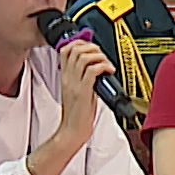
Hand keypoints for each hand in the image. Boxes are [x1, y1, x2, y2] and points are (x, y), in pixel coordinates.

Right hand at [27, 40, 115, 174]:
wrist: (72, 131)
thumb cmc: (77, 114)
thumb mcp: (76, 91)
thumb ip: (82, 78)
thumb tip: (96, 68)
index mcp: (65, 76)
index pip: (66, 49)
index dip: (80, 43)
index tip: (92, 48)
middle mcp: (68, 77)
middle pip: (75, 48)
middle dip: (92, 47)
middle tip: (101, 56)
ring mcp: (75, 84)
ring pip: (84, 56)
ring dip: (99, 56)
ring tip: (106, 64)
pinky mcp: (83, 91)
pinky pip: (93, 69)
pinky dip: (103, 66)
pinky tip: (109, 71)